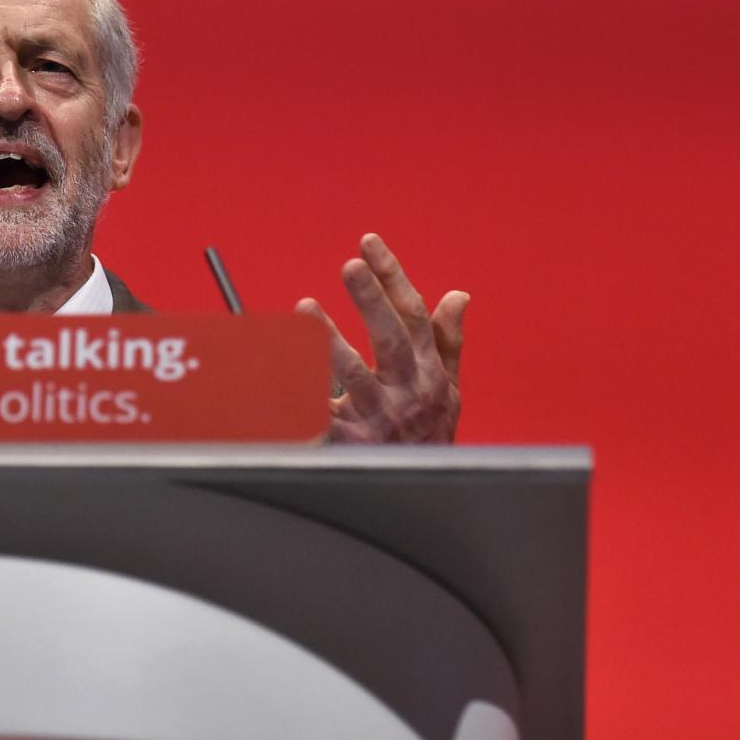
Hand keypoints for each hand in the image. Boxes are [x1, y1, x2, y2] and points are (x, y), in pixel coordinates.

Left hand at [296, 234, 466, 443]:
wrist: (419, 496)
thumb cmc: (428, 437)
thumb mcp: (447, 390)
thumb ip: (447, 342)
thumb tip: (456, 294)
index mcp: (431, 373)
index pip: (413, 315)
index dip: (392, 276)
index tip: (368, 243)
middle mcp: (410, 393)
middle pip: (391, 339)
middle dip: (372, 300)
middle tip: (349, 265)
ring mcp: (381, 420)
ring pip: (354, 376)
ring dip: (330, 341)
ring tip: (305, 308)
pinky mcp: (351, 444)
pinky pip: (321, 415)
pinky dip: (303, 394)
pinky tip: (283, 367)